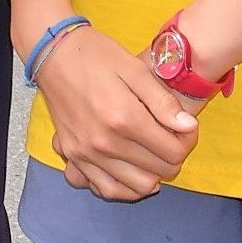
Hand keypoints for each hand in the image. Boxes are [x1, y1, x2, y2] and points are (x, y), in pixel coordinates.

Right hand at [35, 25, 198, 200]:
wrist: (53, 53)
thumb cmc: (96, 54)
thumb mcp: (134, 68)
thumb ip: (162, 101)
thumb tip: (188, 126)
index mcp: (124, 117)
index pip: (173, 151)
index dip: (188, 141)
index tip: (185, 127)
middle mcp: (105, 142)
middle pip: (160, 171)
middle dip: (174, 156)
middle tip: (172, 136)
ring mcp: (87, 153)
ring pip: (137, 186)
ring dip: (154, 173)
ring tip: (154, 152)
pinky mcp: (74, 156)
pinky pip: (107, 189)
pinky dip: (126, 187)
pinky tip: (133, 170)